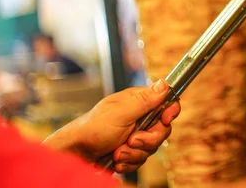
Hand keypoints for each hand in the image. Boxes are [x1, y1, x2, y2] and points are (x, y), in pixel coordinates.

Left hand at [44, 79, 180, 173]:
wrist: (75, 154)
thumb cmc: (93, 129)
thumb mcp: (121, 113)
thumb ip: (145, 100)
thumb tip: (164, 83)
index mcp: (138, 102)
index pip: (166, 103)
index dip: (169, 112)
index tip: (164, 120)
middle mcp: (139, 118)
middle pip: (162, 130)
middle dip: (147, 140)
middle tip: (131, 140)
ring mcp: (135, 135)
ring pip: (152, 147)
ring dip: (134, 153)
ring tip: (117, 151)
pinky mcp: (129, 151)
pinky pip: (141, 160)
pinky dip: (129, 163)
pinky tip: (116, 160)